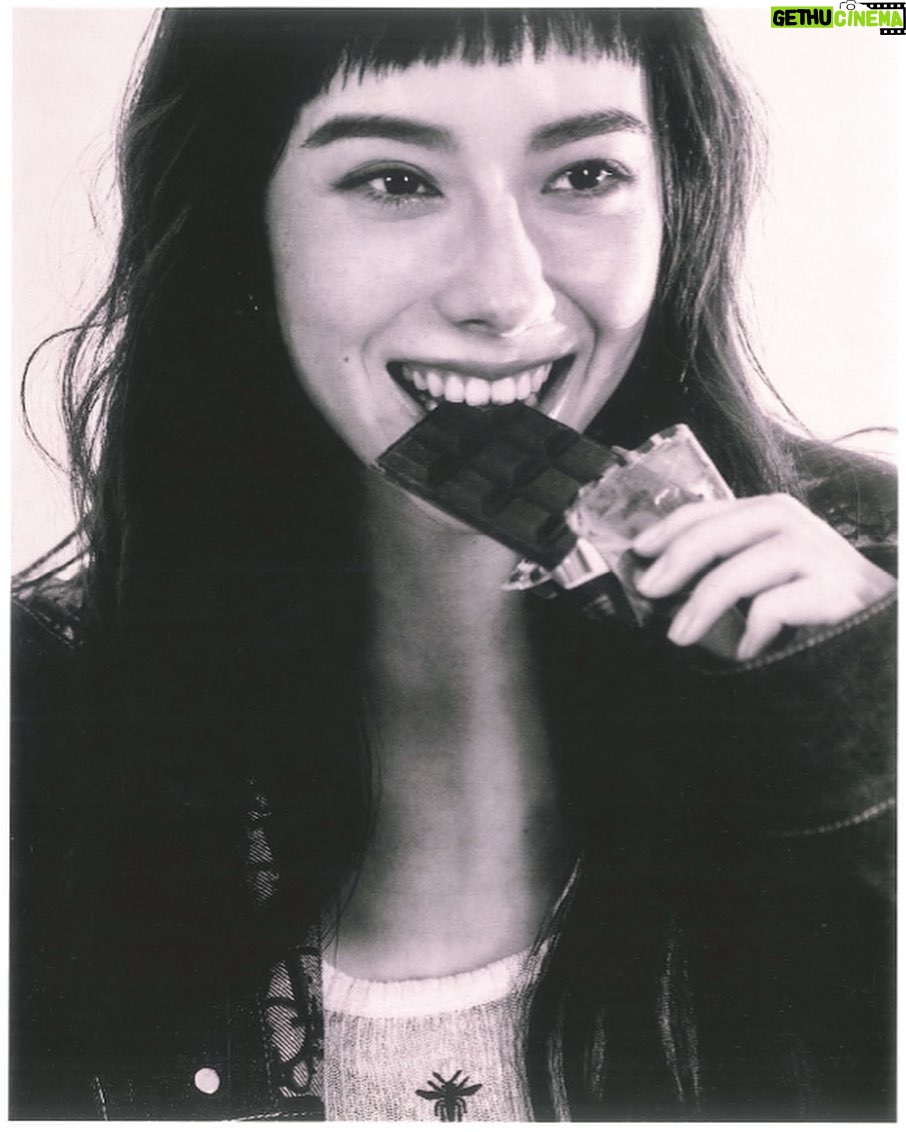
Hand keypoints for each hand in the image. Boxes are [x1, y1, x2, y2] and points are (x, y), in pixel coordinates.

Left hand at [631, 495, 895, 660]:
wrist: (887, 635)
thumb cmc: (822, 610)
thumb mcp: (770, 578)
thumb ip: (731, 569)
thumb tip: (664, 584)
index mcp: (776, 519)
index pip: (712, 511)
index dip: (670, 527)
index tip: (638, 550)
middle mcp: (799, 527)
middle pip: (724, 529)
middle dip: (677, 559)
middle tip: (648, 590)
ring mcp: (822, 557)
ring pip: (748, 564)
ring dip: (705, 600)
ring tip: (680, 634)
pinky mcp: (839, 592)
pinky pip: (777, 603)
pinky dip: (753, 628)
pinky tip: (747, 650)